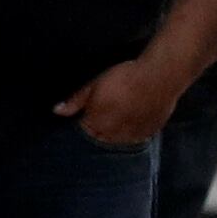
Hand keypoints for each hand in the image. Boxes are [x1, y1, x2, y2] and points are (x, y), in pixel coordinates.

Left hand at [54, 56, 182, 148]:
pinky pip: (134, 139)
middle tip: (108, 109)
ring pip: (117, 140)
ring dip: (114, 131)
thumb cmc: (126, 78)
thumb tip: (57, 111)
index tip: (90, 111)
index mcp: (96, 123)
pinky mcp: (147, 133)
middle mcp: (112, 135)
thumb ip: (76, 100)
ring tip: (122, 112)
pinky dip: (131, 132)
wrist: (159, 77)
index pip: (83, 131)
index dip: (85, 120)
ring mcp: (131, 136)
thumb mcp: (95, 84)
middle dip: (98, 128)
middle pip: (99, 138)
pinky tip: (134, 118)